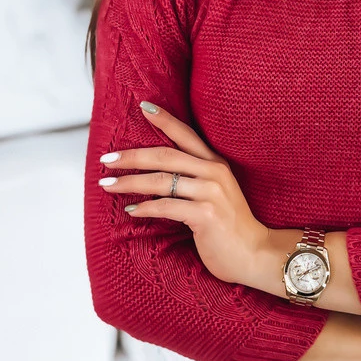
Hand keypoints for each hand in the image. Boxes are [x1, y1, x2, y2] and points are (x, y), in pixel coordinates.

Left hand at [97, 101, 268, 284]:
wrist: (254, 253)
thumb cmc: (230, 225)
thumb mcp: (217, 192)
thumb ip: (195, 178)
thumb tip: (158, 174)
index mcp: (216, 163)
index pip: (187, 134)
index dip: (165, 120)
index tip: (143, 107)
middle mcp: (214, 173)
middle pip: (165, 155)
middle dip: (132, 156)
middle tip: (107, 159)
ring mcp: (210, 193)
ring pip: (160, 181)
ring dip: (129, 182)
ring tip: (108, 185)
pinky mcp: (204, 215)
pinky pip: (165, 207)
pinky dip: (144, 208)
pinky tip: (131, 209)